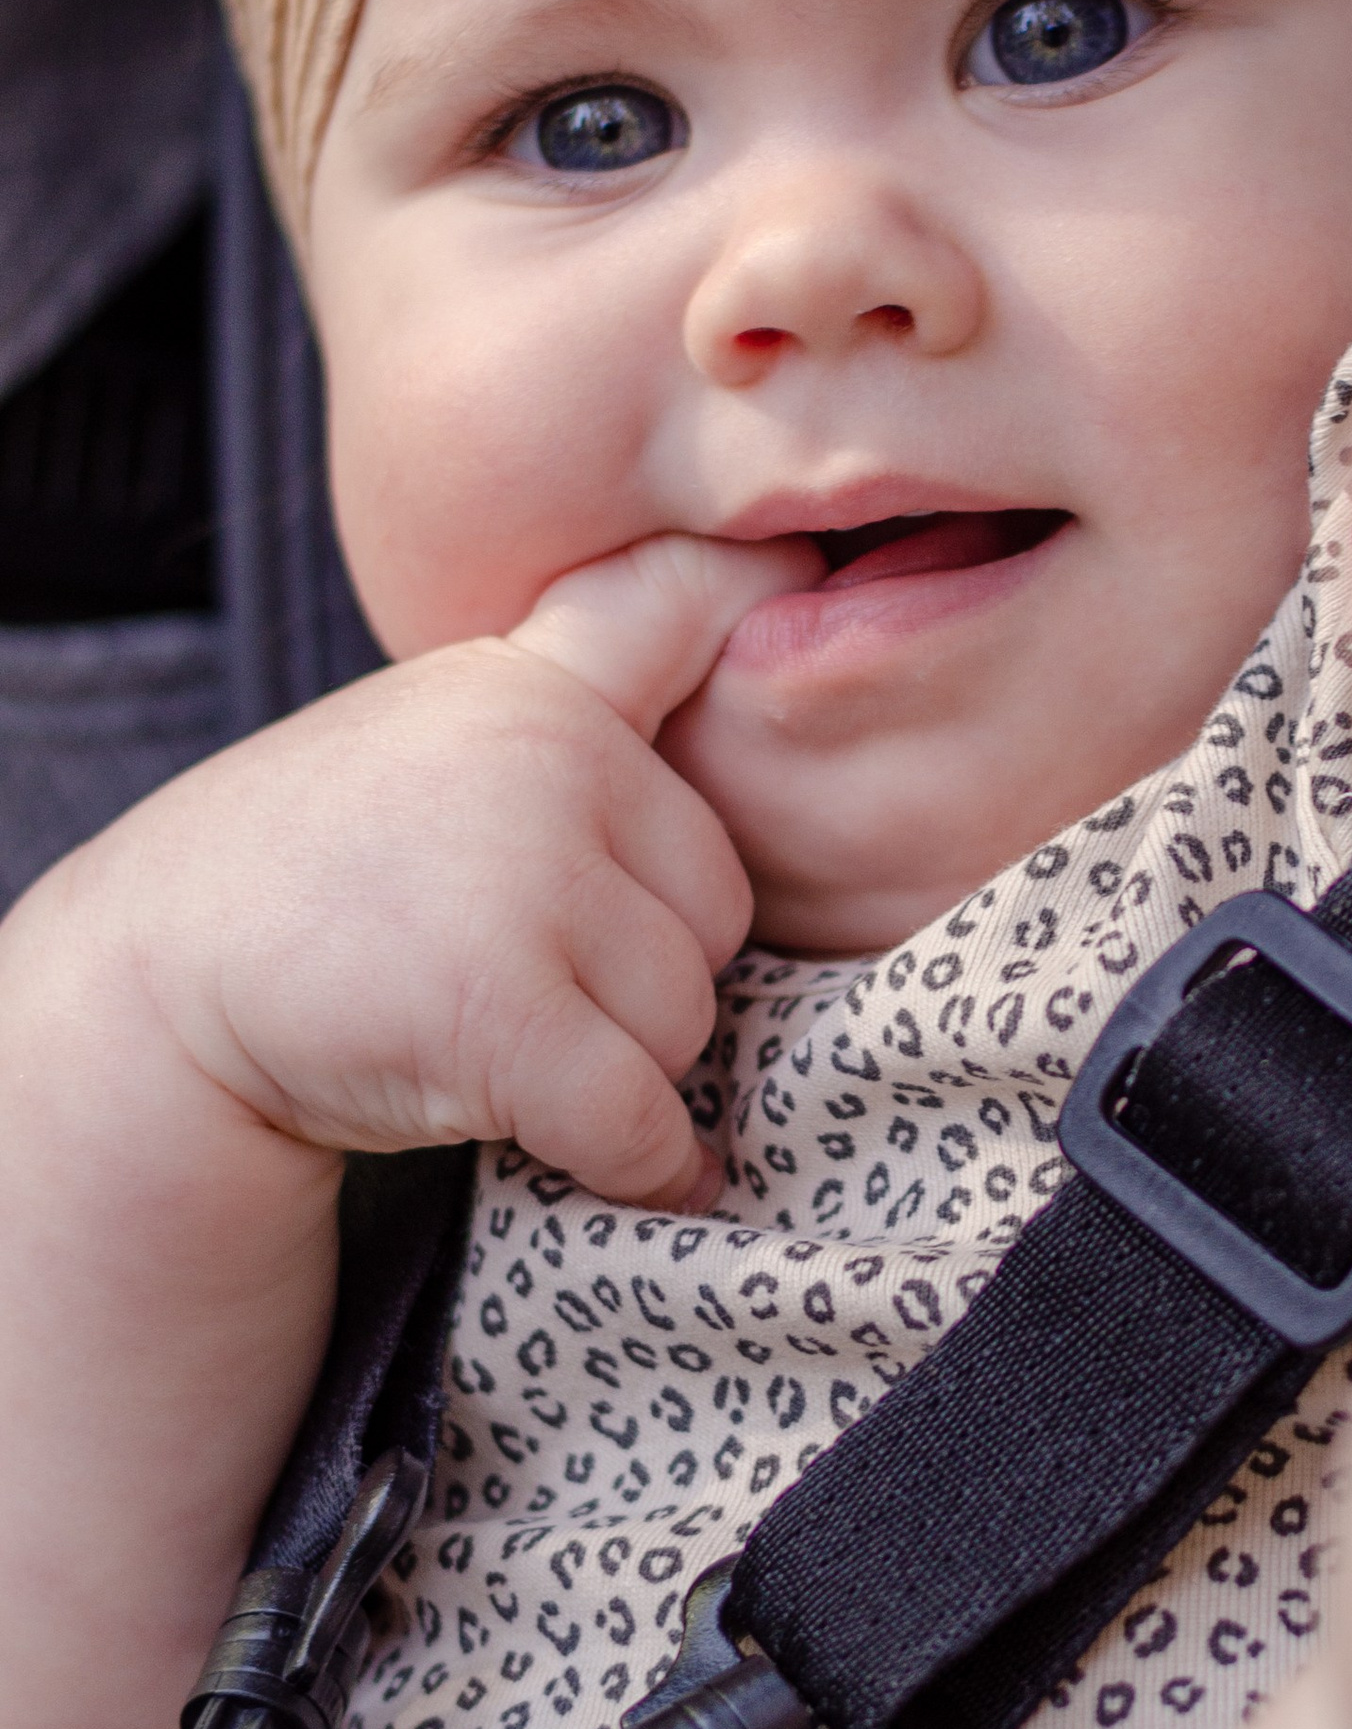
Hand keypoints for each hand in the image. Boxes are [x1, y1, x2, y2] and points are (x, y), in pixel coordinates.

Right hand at [76, 532, 813, 1205]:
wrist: (159, 987)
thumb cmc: (326, 870)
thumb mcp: (449, 724)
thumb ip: (595, 660)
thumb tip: (785, 578)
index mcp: (536, 689)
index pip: (690, 616)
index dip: (765, 588)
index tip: (815, 561)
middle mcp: (547, 761)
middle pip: (714, 907)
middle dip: (649, 970)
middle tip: (528, 981)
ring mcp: (525, 880)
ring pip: (685, 1019)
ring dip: (624, 1067)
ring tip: (504, 1040)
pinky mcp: (503, 1011)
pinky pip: (640, 1117)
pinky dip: (642, 1165)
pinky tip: (616, 1167)